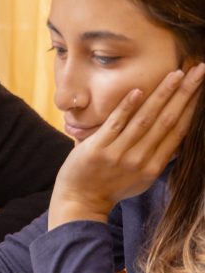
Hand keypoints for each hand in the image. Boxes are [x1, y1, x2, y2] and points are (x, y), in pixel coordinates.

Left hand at [49, 63, 204, 228]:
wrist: (81, 201)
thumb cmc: (111, 186)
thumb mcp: (141, 178)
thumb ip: (157, 156)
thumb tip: (176, 134)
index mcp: (154, 166)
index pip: (178, 131)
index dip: (191, 107)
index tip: (200, 86)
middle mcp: (140, 160)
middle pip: (167, 121)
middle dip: (185, 94)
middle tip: (198, 70)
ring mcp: (119, 154)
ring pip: (145, 119)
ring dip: (162, 94)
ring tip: (176, 74)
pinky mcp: (98, 149)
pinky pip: (115, 124)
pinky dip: (127, 107)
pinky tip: (138, 90)